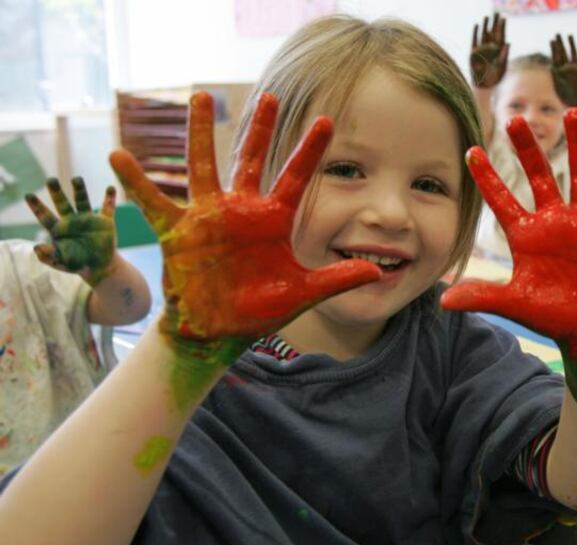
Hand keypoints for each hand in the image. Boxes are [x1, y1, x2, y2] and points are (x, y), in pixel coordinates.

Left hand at [25, 177, 116, 285]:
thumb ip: (48, 256)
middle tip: (51, 180)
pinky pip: (108, 207)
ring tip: (76, 179)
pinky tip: (110, 188)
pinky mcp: (105, 221)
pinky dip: (110, 198)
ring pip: (82, 201)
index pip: (45, 216)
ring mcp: (88, 219)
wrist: (99, 266)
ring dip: (80, 189)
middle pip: (62, 203)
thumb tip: (36, 247)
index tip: (28, 195)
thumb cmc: (76, 263)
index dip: (37, 207)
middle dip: (56, 192)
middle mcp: (72, 220)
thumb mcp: (60, 262)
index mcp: (59, 229)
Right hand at [108, 92, 381, 344]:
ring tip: (199, 97)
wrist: (219, 332)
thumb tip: (375, 271)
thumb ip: (336, 279)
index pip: (295, 177)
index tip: (328, 120)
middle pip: (251, 159)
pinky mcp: (178, 232)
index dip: (310, 150)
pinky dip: (136, 181)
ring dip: (199, 133)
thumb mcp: (302, 293)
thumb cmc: (258, 310)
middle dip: (262, 129)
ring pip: (204, 166)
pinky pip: (153, 202)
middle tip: (271, 96)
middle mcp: (241, 210)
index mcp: (273, 221)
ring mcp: (208, 217)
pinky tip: (118, 155)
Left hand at [441, 108, 576, 358]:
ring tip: (574, 112)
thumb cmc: (553, 316)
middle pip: (539, 177)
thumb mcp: (517, 304)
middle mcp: (554, 222)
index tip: (471, 150)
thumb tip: (444, 301)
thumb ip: (485, 296)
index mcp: (527, 236)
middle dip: (527, 149)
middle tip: (514, 119)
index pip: (501, 201)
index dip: (487, 177)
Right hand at [470, 12, 508, 88]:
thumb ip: (505, 55)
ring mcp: (482, 50)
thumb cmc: (495, 79)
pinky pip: (474, 40)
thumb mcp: (502, 67)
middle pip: (492, 33)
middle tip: (496, 12)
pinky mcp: (473, 53)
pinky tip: (477, 25)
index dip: (502, 27)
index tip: (503, 18)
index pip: (501, 36)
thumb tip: (508, 43)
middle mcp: (490, 49)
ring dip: (485, 26)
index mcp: (499, 51)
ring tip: (486, 16)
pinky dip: (475, 33)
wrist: (484, 87)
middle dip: (494, 23)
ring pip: (483, 35)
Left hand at [550, 34, 576, 107]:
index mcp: (559, 72)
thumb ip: (555, 76)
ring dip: (572, 44)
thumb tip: (552, 65)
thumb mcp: (558, 86)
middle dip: (560, 44)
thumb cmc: (566, 98)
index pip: (556, 57)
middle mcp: (568, 69)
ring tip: (569, 35)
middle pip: (563, 53)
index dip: (554, 48)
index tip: (552, 40)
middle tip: (557, 33)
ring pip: (574, 54)